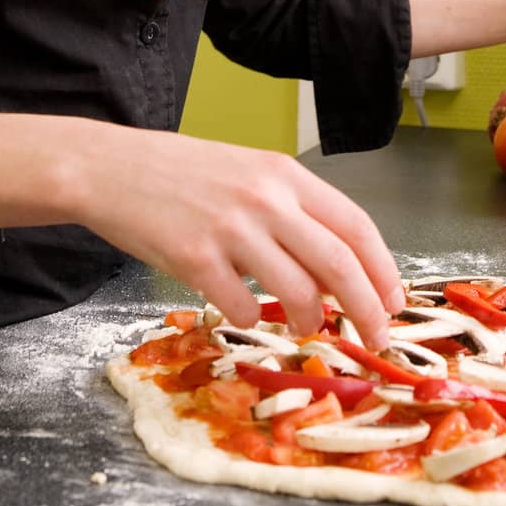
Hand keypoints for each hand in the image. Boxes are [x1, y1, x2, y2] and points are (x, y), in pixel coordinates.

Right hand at [72, 127, 404, 347]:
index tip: (394, 300)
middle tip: (376, 339)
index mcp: (285, 174)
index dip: (383, 269)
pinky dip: (250, 320)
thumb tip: (337, 268)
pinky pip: (242, 307)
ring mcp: (230, 228)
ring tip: (306, 328)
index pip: (356, 225)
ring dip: (310, 321)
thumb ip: (291, 211)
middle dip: (367, 310)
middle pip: (339, 264)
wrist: (110, 167)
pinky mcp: (193, 257)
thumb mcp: (248, 174)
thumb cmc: (182, 174)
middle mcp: (266, 198)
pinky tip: (240, 310)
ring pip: (298, 292)